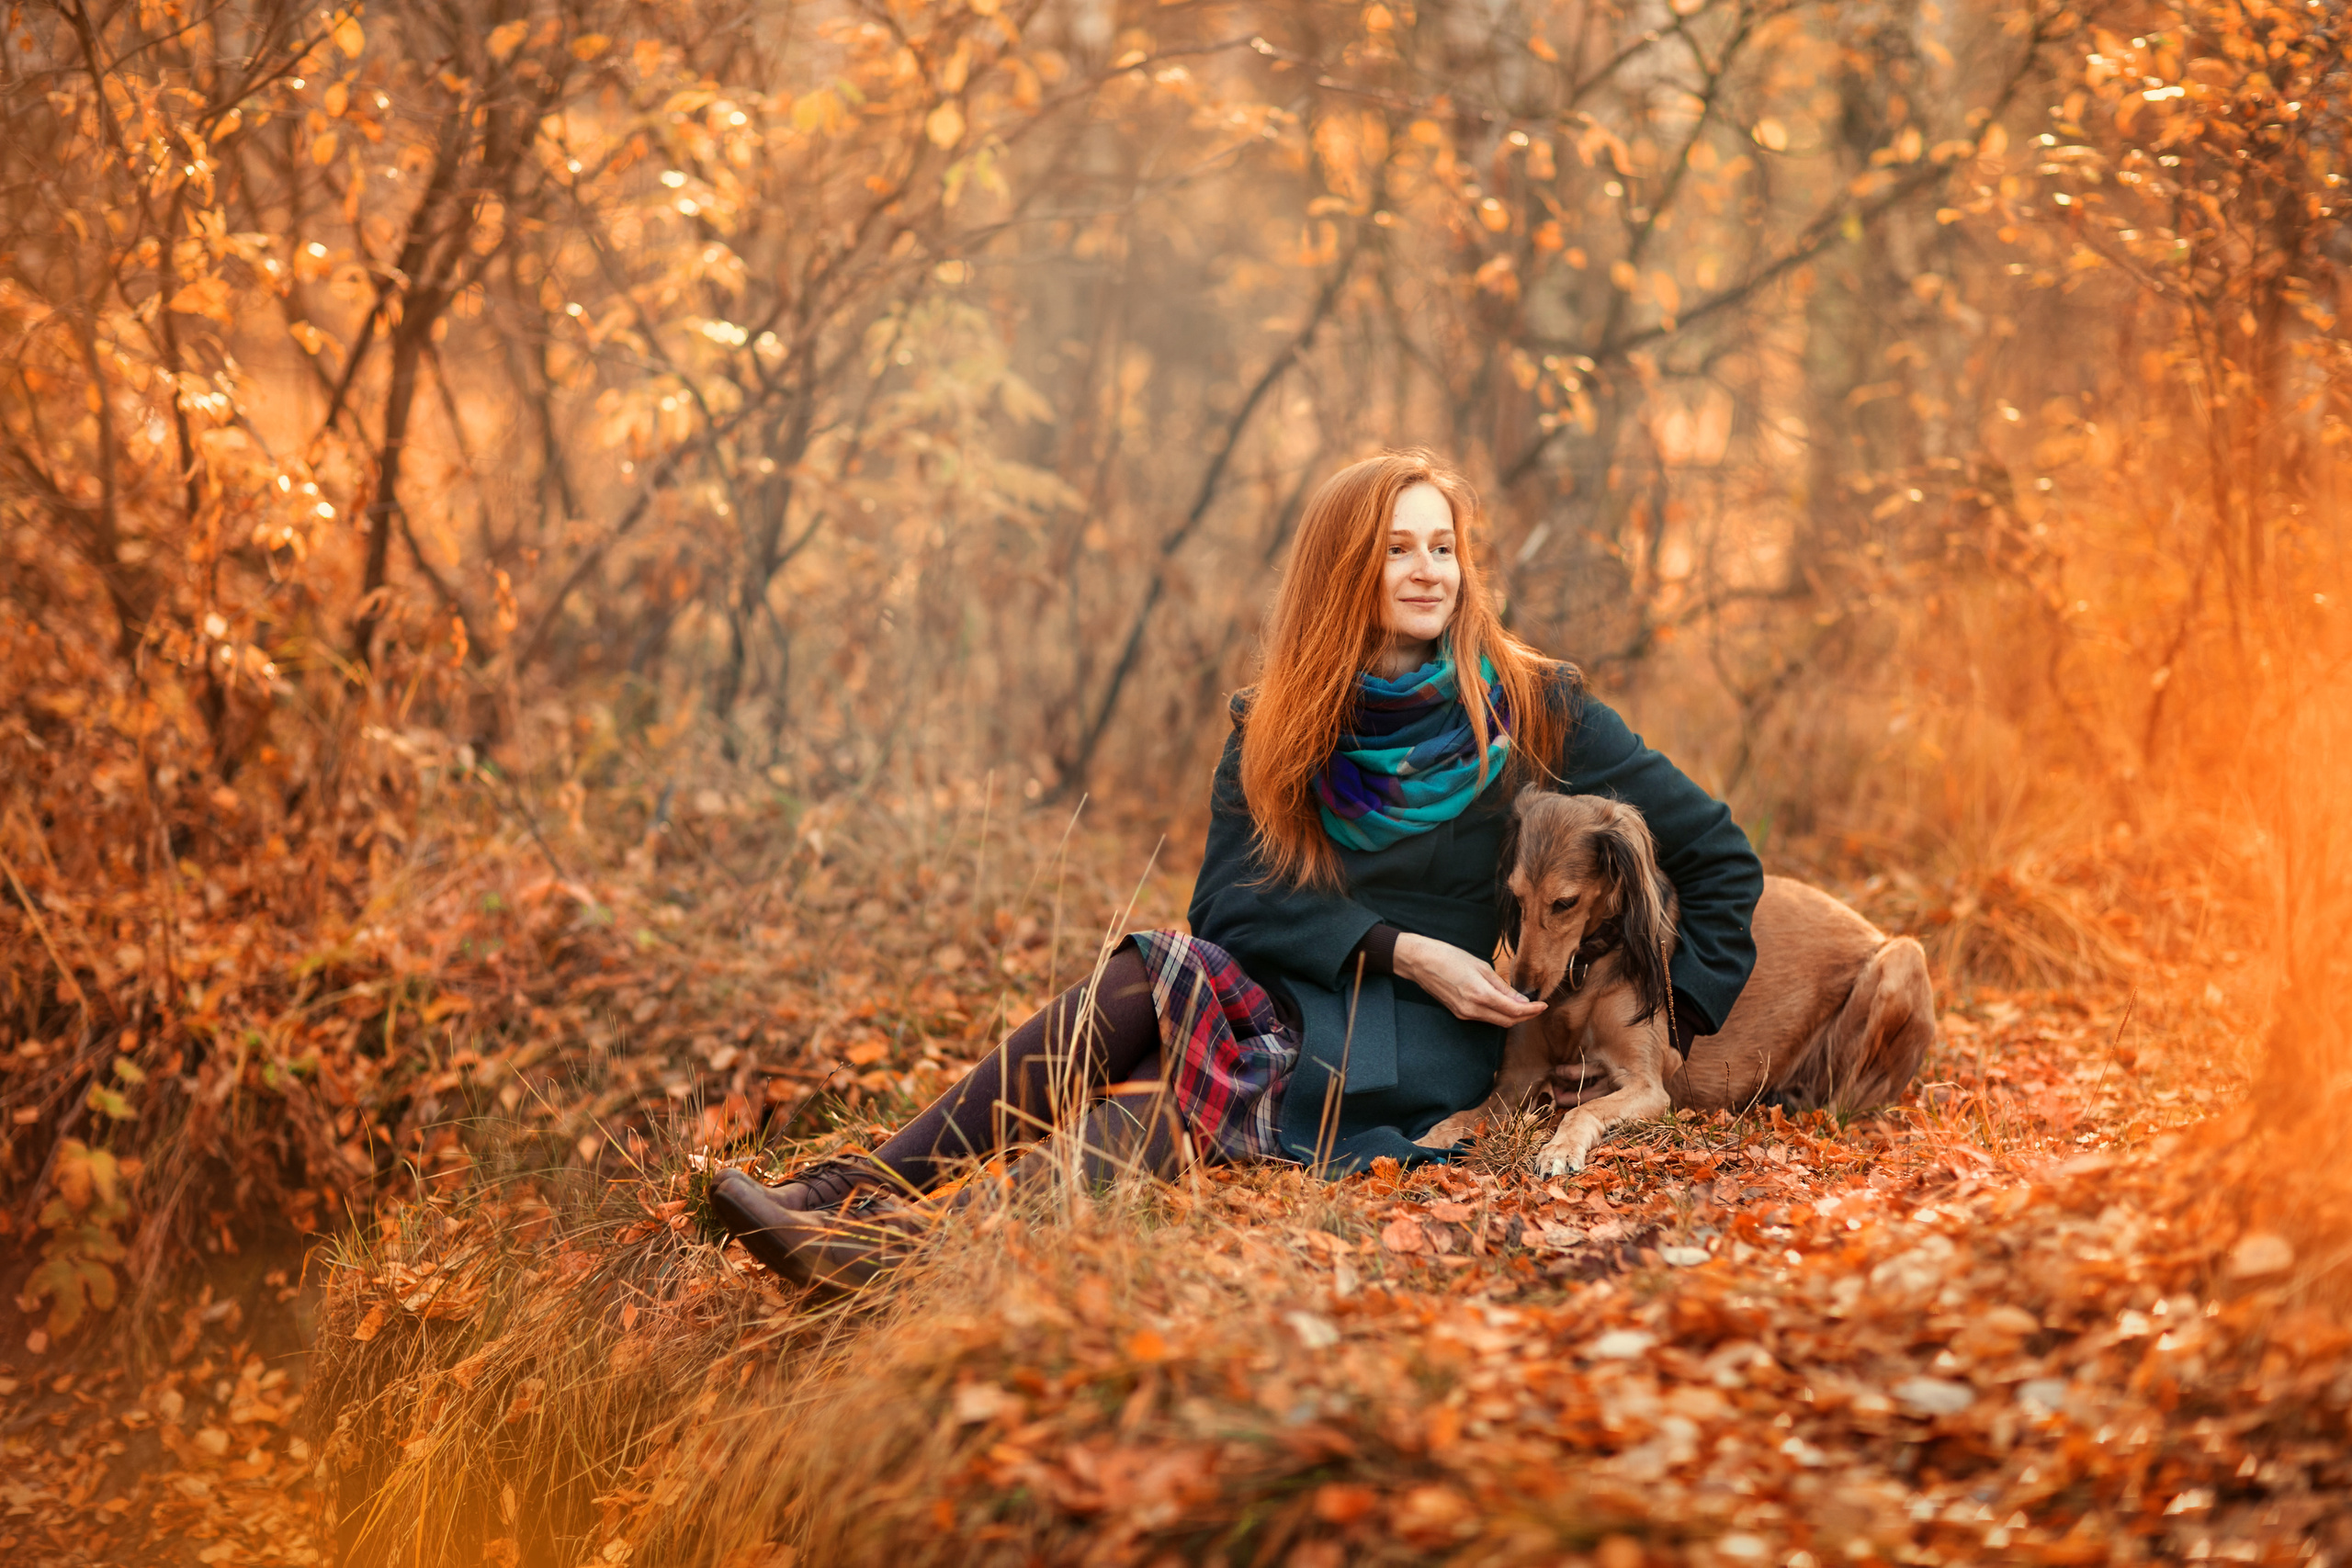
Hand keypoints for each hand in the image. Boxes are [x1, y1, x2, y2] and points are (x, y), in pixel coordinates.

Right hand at [1391, 932, 1546, 1027]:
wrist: (1421, 961)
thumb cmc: (1450, 957)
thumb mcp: (1481, 966)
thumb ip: (1502, 986)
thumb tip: (1521, 1000)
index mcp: (1480, 995)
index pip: (1514, 1011)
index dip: (1532, 1011)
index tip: (1544, 1005)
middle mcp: (1473, 1009)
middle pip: (1507, 1021)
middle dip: (1525, 1016)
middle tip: (1537, 1006)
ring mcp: (1464, 1013)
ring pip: (1497, 1022)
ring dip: (1512, 1016)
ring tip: (1524, 1005)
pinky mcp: (1459, 1013)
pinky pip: (1485, 1018)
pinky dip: (1498, 1014)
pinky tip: (1503, 1003)